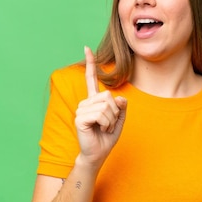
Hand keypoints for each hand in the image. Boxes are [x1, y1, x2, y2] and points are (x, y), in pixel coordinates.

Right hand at [74, 46, 126, 165]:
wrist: (98, 154)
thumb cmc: (106, 137)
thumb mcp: (119, 120)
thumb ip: (121, 108)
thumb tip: (120, 98)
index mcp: (94, 101)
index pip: (91, 79)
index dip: (90, 64)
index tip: (86, 48)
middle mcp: (86, 102)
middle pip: (108, 96)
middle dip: (115, 112)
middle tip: (108, 124)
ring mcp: (81, 109)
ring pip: (106, 105)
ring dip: (111, 120)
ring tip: (103, 128)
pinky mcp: (80, 118)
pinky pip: (101, 114)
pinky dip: (106, 123)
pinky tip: (99, 129)